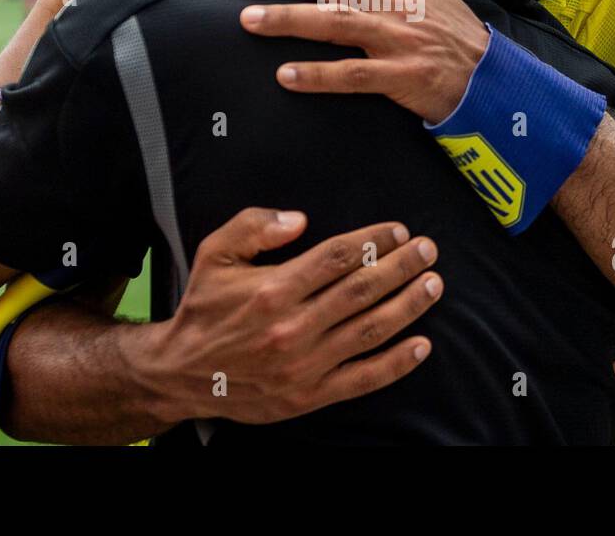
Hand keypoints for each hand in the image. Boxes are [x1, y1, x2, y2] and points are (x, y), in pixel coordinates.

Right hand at [131, 207, 443, 424]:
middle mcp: (293, 326)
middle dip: (402, 267)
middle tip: (429, 250)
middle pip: (362, 290)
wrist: (181, 374)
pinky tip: (422, 346)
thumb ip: (254, 226)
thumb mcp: (214, 253)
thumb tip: (299, 219)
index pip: (338, 257)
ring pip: (370, 330)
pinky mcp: (309, 395)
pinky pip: (363, 379)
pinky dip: (396, 364)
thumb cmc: (203, 308)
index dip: (374, 241)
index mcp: (273, 289)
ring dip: (408, 306)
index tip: (399, 231)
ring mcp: (304, 364)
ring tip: (434, 285)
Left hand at [230, 0, 488, 122]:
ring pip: (334, 21)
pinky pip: (353, 76)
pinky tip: (285, 76)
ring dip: (288, 20)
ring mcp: (399, 39)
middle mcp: (395, 5)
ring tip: (248, 21)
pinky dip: (318, 74)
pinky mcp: (404, 76)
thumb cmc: (458, 42)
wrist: (497, 82)